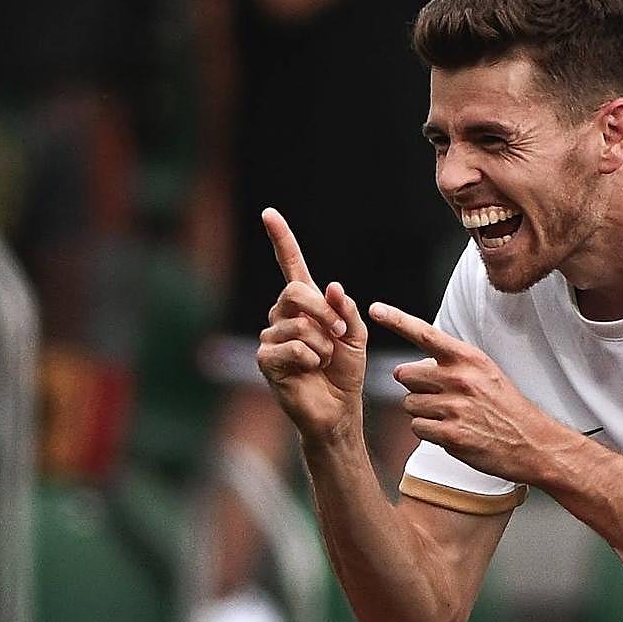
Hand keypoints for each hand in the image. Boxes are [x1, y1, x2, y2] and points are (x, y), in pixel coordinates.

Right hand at [256, 207, 366, 441]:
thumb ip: (347, 310)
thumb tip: (334, 287)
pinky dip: (311, 359)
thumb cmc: (346, 371)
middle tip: (339, 333)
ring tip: (324, 361)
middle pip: (296, 292)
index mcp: (306, 304)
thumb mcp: (356, 336)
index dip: (281, 239)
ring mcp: (272, 336)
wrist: (338, 408)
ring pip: (299, 325)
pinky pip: (292, 348)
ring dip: (322, 345)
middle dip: (324, 312)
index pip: (291, 265)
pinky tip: (311, 370)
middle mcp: (283, 315)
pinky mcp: (266, 359)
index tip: (269, 213)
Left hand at [370, 302, 560, 483]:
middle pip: (406, 375)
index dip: (397, 320)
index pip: (425, 333)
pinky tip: (451, 432)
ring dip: (423, 412)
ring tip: (451, 417)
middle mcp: (460, 379)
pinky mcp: (451, 434)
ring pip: (409, 404)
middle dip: (416, 387)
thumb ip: (451, 364)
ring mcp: (455, 407)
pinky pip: (417, 428)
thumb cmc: (506, 407)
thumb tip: (412, 367)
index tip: (375, 309)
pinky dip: (429, 432)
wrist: (532, 442)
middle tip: (441, 397)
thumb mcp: (485, 373)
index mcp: (469, 358)